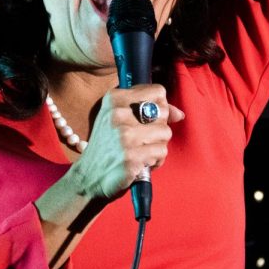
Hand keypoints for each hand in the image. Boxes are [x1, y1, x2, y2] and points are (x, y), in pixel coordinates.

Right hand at [67, 83, 183, 198]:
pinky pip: (162, 152)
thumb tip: (180, 114)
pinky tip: (142, 163)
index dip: (159, 106)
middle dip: (159, 127)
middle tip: (142, 139)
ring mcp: (124, 136)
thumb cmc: (109, 145)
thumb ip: (151, 109)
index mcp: (114, 99)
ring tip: (141, 151)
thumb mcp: (121, 118)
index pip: (158, 92)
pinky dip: (156, 160)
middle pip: (164, 112)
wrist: (89, 176)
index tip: (148, 119)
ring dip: (158, 145)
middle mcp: (117, 114)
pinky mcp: (131, 157)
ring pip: (166, 132)